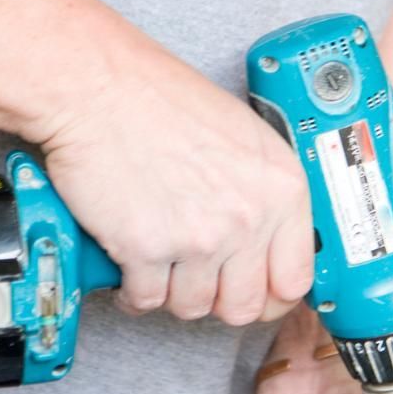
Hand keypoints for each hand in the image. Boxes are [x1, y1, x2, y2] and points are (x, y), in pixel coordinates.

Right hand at [34, 41, 312, 323]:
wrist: (97, 86)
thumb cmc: (162, 100)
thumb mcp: (245, 139)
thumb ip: (265, 195)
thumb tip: (269, 243)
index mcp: (282, 190)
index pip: (295, 281)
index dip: (272, 296)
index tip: (256, 294)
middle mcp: (248, 218)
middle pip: (245, 306)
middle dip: (221, 303)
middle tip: (203, 285)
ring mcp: (199, 238)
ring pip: (194, 307)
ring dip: (174, 294)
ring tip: (163, 268)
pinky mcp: (146, 249)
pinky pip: (146, 300)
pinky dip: (135, 293)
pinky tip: (132, 273)